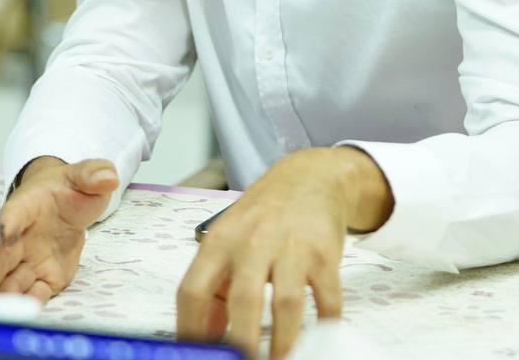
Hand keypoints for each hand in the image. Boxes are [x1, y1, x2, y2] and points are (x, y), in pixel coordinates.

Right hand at [0, 156, 118, 302]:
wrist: (68, 204)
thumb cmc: (69, 188)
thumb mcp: (85, 175)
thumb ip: (94, 174)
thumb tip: (108, 177)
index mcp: (27, 206)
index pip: (14, 212)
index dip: (10, 221)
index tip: (7, 231)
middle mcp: (21, 237)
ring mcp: (30, 260)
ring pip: (10, 280)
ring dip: (3, 297)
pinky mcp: (45, 277)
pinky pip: (34, 292)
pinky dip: (30, 303)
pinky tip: (26, 314)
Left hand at [176, 146, 391, 358]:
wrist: (309, 177)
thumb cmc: (263, 214)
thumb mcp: (228, 240)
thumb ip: (214, 285)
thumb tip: (206, 336)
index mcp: (219, 242)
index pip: (193, 291)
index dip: (192, 330)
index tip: (203, 355)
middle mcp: (252, 242)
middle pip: (242, 299)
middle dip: (242, 342)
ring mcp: (290, 246)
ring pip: (285, 302)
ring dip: (283, 341)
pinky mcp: (323, 253)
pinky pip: (326, 297)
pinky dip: (324, 322)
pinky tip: (316, 336)